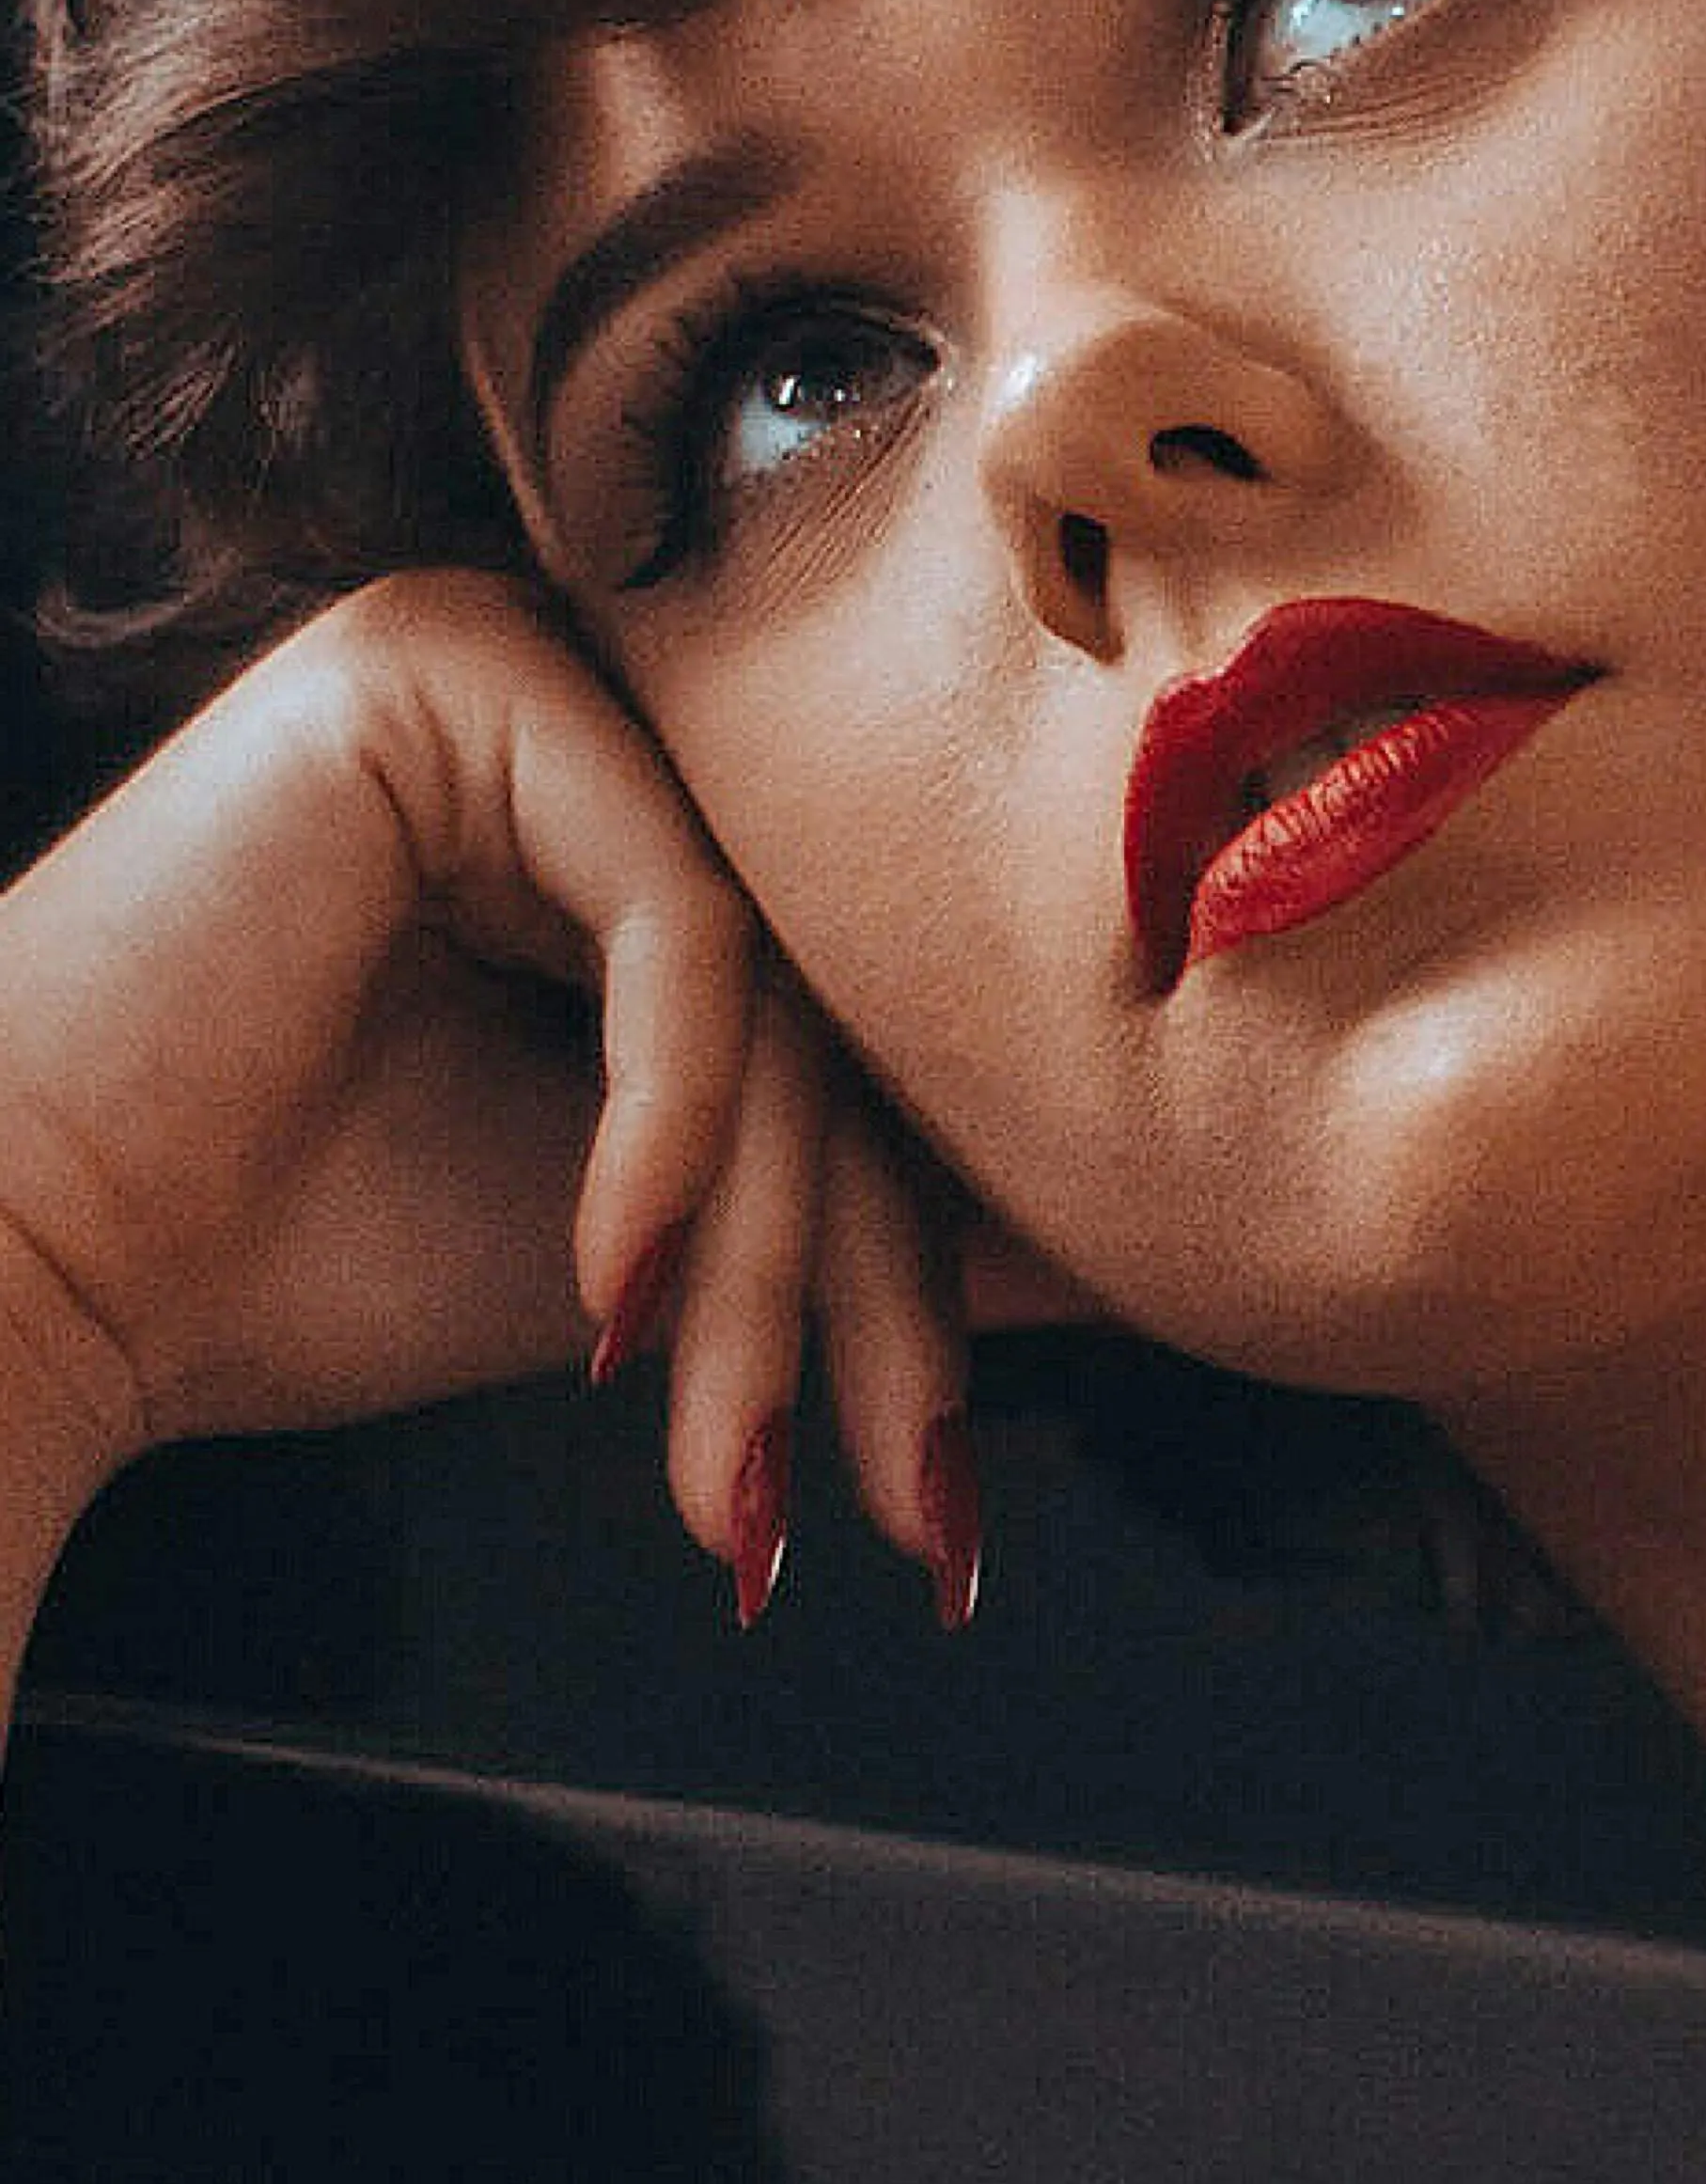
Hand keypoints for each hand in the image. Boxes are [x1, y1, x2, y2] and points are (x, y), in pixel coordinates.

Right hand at [0, 569, 1086, 1601]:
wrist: (38, 1267)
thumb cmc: (296, 1252)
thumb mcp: (654, 1252)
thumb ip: (859, 1218)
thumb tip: (1120, 1254)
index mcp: (624, 813)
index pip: (846, 1031)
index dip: (910, 1276)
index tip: (939, 1513)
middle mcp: (584, 705)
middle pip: (830, 1007)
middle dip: (858, 1300)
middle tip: (895, 1521)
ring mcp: (515, 662)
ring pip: (776, 984)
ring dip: (767, 1262)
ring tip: (729, 1473)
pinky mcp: (446, 669)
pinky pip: (676, 925)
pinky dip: (669, 1134)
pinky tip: (610, 1296)